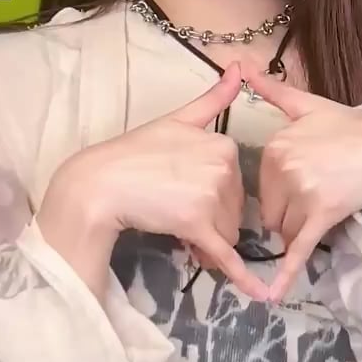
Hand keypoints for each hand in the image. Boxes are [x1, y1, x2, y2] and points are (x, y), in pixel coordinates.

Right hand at [39, 65, 266, 299]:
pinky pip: (226, 255)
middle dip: (211, 220)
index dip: (214, 197)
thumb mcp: (176, 121)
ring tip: (173, 225)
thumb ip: (212, 100)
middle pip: (234, 211)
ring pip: (227, 234)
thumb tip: (238, 67)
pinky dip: (244, 278)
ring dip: (207, 240)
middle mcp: (224, 167)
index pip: (236, 184)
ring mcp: (212, 195)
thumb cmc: (134, 153)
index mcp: (224, 144)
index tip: (185, 193)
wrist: (100, 183)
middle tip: (173, 210)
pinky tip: (262, 295)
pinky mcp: (199, 224)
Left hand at [243, 70, 361, 298]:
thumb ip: (270, 91)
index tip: (304, 183)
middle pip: (271, 214)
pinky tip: (272, 294)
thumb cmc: (350, 126)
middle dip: (289, 214)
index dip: (280, 195)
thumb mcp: (307, 106)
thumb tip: (239, 66)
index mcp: (275, 148)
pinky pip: (298, 249)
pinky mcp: (322, 216)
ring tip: (329, 204)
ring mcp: (303, 195)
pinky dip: (285, 274)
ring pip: (286, 231)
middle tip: (320, 194)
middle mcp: (284, 171)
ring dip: (301, 229)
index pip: (261, 190)